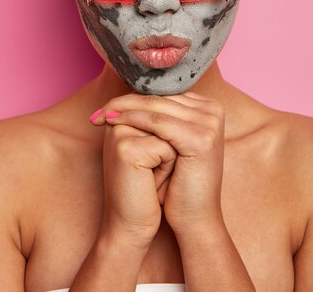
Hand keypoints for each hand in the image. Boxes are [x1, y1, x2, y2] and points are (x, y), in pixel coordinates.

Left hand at [91, 92, 224, 234]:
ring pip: (157, 107)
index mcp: (209, 107)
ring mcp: (210, 122)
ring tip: (102, 115)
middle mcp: (213, 110)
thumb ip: (159, 116)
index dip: (134, 98)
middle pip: (160, 98)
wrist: (194, 218)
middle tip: (98, 110)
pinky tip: (113, 122)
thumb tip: (127, 94)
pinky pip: (158, 122)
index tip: (107, 106)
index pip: (164, 94)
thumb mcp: (169, 143)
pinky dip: (132, 119)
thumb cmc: (178, 183)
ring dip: (124, 109)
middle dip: (125, 102)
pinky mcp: (201, 137)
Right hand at [98, 120, 177, 246]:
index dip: (170, 138)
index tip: (152, 163)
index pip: (163, 109)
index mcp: (122, 116)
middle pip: (167, 119)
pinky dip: (166, 169)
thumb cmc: (147, 189)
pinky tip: (149, 184)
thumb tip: (182, 103)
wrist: (132, 226)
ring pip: (169, 131)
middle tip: (149, 173)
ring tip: (150, 176)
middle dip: (169, 148)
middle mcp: (118, 119)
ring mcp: (120, 132)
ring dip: (170, 156)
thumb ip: (162, 123)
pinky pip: (166, 148)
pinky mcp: (126, 148)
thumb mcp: (155, 150)